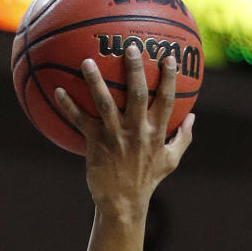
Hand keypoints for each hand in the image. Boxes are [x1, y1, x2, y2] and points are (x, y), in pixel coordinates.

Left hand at [54, 47, 193, 210]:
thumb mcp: (170, 161)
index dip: (169, 78)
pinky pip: (80, 121)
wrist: (123, 204)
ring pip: (104, 103)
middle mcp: (136, 131)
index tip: (170, 56)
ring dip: (95, 81)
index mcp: (156, 132)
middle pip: (136, 93)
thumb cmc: (146, 181)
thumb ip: (183, 138)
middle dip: (135, 69)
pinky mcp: (95, 144)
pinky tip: (58, 91)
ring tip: (86, 61)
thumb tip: (194, 117)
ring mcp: (114, 136)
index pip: (166, 99)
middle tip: (130, 46)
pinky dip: (68, 106)